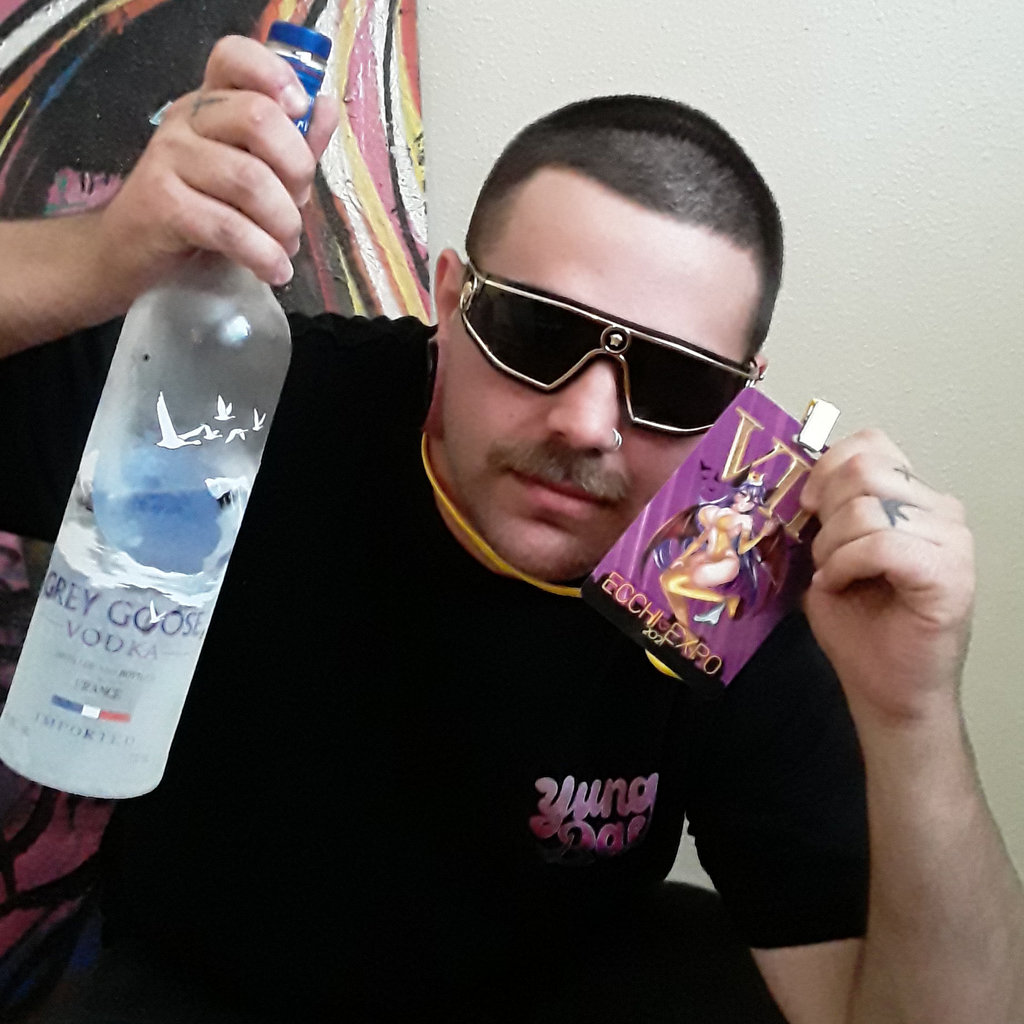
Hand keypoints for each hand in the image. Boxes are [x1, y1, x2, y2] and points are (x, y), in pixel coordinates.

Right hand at [93, 34, 337, 300]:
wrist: (132, 252)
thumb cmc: (201, 209)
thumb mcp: (251, 171)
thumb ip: (290, 142)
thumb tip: (327, 107)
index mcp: (210, 102)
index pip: (234, 56)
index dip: (275, 74)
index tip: (299, 110)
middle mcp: (186, 120)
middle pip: (258, 118)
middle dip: (296, 170)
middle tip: (298, 206)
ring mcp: (169, 157)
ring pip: (249, 180)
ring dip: (283, 224)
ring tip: (285, 247)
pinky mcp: (162, 204)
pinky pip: (228, 226)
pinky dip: (263, 255)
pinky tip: (274, 269)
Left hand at [799, 429, 974, 725]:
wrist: (888, 690)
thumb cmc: (860, 625)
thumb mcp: (829, 552)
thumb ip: (827, 511)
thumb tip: (801, 483)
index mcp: (913, 499)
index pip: (870, 445)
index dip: (826, 470)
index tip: (808, 509)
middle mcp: (940, 511)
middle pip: (863, 469)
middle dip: (825, 513)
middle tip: (824, 556)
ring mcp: (952, 540)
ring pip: (865, 507)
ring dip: (831, 547)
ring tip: (836, 578)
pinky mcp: (949, 573)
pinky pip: (880, 543)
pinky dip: (845, 565)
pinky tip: (840, 587)